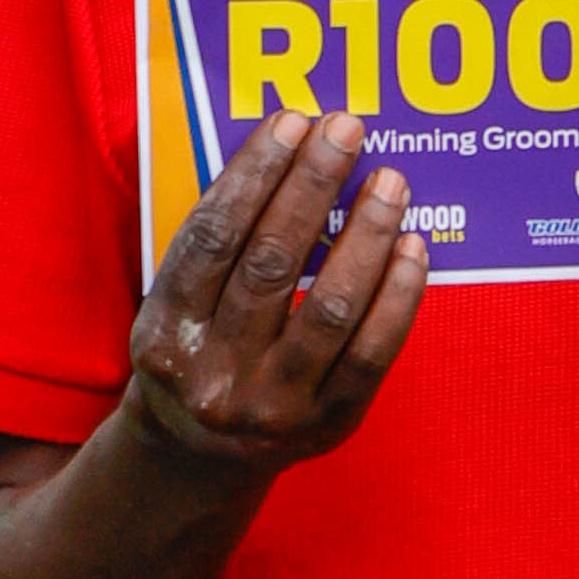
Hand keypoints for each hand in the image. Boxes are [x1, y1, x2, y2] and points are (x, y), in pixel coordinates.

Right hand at [126, 107, 428, 473]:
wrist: (202, 456)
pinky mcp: (331, 424)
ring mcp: (276, 405)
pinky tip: (413, 244)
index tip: (291, 122)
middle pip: (271, 263)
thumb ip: (218, 240)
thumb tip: (288, 150)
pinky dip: (399, 293)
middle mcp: (216, 374)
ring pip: (329, 306)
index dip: (254, 174)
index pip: (212, 238)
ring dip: (366, 233)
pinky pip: (374, 351)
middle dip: (313, 186)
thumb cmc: (197, 351)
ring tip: (390, 181)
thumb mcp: (175, 304)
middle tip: (346, 129)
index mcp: (166, 334)